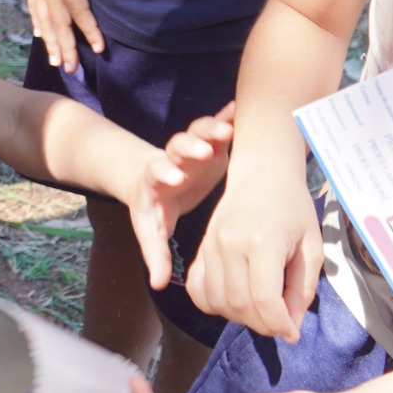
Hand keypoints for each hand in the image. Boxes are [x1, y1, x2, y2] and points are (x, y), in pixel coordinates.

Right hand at [22, 0, 106, 69]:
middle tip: (71, 70)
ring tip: (55, 63)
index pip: (76, 9)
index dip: (88, 29)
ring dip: (50, 42)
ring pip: (44, 19)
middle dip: (64, 46)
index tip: (98, 49)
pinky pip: (35, 8)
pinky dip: (37, 23)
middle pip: (57, 22)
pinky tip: (38, 35)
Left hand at [126, 104, 232, 288]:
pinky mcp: (210, 141)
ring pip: (198, 131)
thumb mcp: (152, 228)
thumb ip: (155, 252)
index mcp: (157, 179)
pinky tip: (240, 110)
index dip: (165, 173)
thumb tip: (158, 283)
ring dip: (211, 129)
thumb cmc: (154, 207)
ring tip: (227, 130)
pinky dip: (227, 115)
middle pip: (177, 146)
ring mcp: (192, 147)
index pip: (158, 172)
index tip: (174, 177)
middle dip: (189, 147)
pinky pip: (218, 123)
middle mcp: (173, 158)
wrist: (152, 179)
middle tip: (202, 151)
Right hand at [185, 154, 322, 341]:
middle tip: (281, 325)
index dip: (279, 324)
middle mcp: (230, 245)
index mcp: (263, 242)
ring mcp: (210, 246)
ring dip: (240, 318)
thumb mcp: (312, 248)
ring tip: (261, 313)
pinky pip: (197, 289)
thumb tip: (290, 325)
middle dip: (262, 325)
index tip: (293, 333)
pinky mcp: (201, 248)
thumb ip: (302, 289)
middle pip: (239, 304)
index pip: (264, 298)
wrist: (262, 174)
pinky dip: (213, 305)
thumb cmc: (293, 208)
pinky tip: (233, 302)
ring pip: (216, 302)